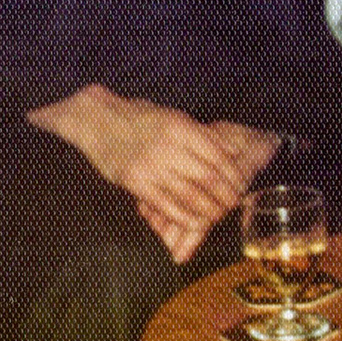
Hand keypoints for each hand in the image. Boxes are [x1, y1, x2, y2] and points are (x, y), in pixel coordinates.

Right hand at [28, 85, 274, 261]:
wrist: (99, 121)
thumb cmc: (141, 119)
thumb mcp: (174, 118)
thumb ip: (201, 136)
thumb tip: (233, 151)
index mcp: (181, 128)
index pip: (217, 156)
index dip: (233, 174)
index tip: (242, 185)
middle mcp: (168, 147)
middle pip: (207, 177)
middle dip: (225, 194)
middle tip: (234, 204)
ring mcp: (151, 167)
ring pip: (188, 194)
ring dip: (208, 209)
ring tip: (218, 215)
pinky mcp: (136, 183)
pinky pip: (165, 205)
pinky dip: (184, 217)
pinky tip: (195, 222)